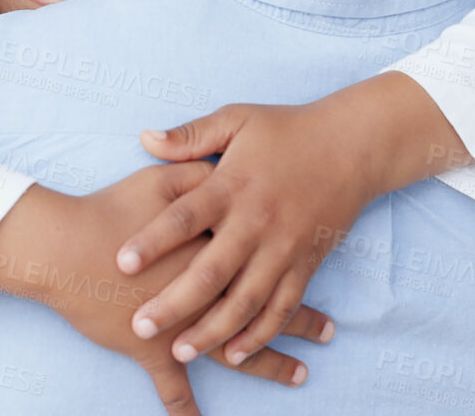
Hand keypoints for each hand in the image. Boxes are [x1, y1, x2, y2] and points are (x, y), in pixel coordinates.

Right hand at [0, 164, 333, 414]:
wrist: (63, 248)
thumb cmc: (110, 210)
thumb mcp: (161, 179)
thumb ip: (199, 169)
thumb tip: (229, 164)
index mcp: (213, 247)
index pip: (264, 253)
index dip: (296, 259)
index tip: (322, 263)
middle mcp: (207, 291)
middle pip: (262, 306)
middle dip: (298, 321)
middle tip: (328, 333)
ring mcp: (183, 326)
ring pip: (235, 349)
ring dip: (268, 364)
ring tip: (299, 375)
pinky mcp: (153, 350)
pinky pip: (173, 388)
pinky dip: (186, 410)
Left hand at [117, 74, 467, 368]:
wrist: (352, 145)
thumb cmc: (287, 130)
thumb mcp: (236, 119)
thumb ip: (190, 135)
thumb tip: (144, 139)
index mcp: (232, 185)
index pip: (185, 217)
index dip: (153, 240)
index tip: (121, 263)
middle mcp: (256, 221)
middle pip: (211, 271)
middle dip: (174, 302)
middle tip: (140, 325)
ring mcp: (283, 248)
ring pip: (246, 300)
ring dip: (213, 330)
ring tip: (180, 351)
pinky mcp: (305, 264)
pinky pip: (281, 307)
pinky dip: (259, 334)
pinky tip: (234, 355)